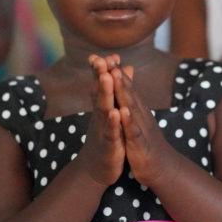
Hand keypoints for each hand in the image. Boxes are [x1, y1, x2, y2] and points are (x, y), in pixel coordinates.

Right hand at [77, 54, 125, 186]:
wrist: (97, 167)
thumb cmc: (105, 135)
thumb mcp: (110, 110)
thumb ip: (116, 87)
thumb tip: (124, 66)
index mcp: (102, 106)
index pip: (100, 84)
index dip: (100, 70)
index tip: (101, 55)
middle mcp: (100, 115)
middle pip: (100, 92)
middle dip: (100, 75)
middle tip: (100, 59)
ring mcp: (103, 129)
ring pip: (104, 109)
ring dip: (104, 93)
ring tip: (106, 78)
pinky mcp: (110, 145)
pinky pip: (111, 132)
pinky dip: (113, 122)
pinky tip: (116, 113)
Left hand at [111, 65, 173, 187]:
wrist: (162, 167)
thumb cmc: (146, 141)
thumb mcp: (135, 119)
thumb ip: (130, 100)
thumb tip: (125, 84)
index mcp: (135, 109)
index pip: (124, 87)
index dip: (114, 71)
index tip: (102, 56)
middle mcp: (139, 115)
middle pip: (127, 91)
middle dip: (117, 75)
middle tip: (107, 58)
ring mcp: (140, 128)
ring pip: (131, 106)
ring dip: (123, 90)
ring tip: (115, 75)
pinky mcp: (140, 144)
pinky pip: (133, 131)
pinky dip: (128, 121)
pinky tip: (122, 111)